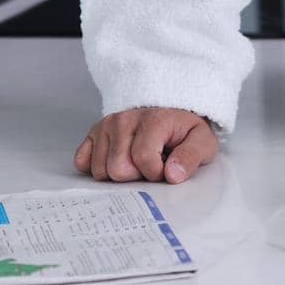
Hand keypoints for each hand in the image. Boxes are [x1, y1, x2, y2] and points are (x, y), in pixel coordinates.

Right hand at [73, 106, 217, 183]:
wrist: (173, 109)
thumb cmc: (185, 129)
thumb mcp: (202, 141)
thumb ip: (191, 157)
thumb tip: (173, 175)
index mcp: (153, 119)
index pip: (142, 159)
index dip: (155, 172)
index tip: (166, 166)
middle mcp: (125, 118)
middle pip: (117, 168)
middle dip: (135, 175)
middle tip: (151, 163)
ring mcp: (107, 124)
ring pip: (99, 169)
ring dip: (118, 172)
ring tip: (136, 159)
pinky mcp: (95, 131)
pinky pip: (83, 161)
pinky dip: (98, 166)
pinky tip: (117, 158)